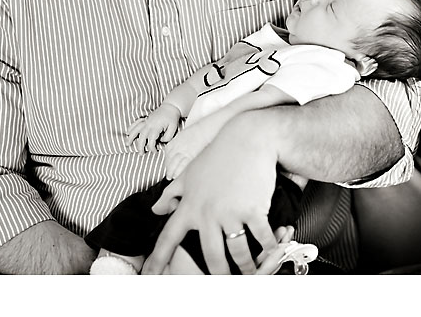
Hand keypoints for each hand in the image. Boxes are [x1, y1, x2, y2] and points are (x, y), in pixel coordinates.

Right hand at [125, 103, 181, 152]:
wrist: (171, 107)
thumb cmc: (172, 118)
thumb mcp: (174, 128)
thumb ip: (168, 137)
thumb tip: (160, 141)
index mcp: (156, 126)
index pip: (151, 140)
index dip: (152, 147)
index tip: (155, 151)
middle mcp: (149, 123)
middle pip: (142, 136)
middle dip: (140, 146)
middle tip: (141, 153)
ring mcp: (146, 120)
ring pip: (136, 129)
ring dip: (131, 137)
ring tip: (127, 144)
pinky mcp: (146, 119)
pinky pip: (136, 123)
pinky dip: (131, 128)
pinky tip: (127, 132)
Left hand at [141, 125, 280, 274]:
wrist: (249, 138)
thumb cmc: (220, 155)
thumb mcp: (191, 173)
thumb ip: (172, 193)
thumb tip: (157, 209)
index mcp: (190, 206)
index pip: (168, 237)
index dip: (158, 259)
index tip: (149, 276)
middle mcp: (208, 213)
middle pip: (211, 256)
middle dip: (219, 274)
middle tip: (225, 281)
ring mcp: (231, 212)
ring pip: (238, 253)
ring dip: (247, 266)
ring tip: (251, 271)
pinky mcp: (253, 209)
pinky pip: (262, 239)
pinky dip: (269, 248)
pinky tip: (271, 250)